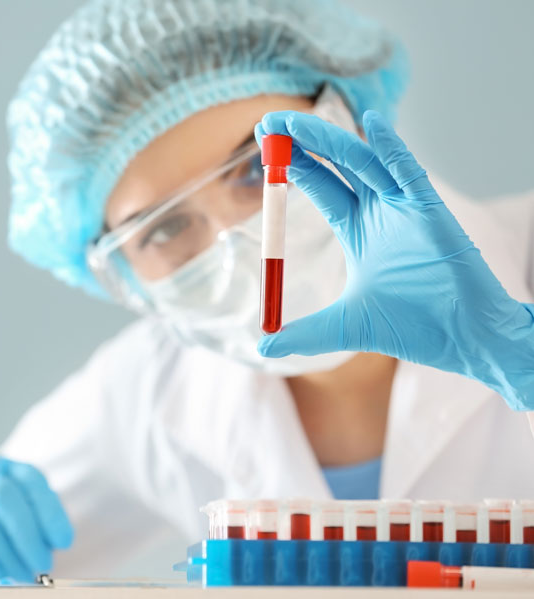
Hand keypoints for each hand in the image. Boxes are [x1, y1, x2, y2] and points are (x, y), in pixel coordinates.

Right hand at [0, 457, 72, 586]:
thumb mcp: (27, 520)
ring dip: (8, 553)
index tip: (64, 541)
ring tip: (24, 573)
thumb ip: (42, 525)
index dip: (50, 511)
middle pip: (4, 495)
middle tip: (43, 562)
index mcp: (5, 468)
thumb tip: (59, 542)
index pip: (30, 479)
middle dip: (28, 533)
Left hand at [255, 110, 533, 409]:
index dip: (293, 166)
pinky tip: (372, 122)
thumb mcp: (345, 327)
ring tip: (295, 122)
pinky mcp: (431, 211)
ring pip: (363, 163)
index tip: (265, 146)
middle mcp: (380, 212)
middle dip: (302, 143)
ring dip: (329, 140)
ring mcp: (406, 208)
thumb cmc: (414, 327)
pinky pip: (409, 172)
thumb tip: (262, 347)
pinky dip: (392, 147)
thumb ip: (305, 334)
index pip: (321, 187)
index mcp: (359, 230)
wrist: (465, 339)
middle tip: (269, 122)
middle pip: (336, 166)